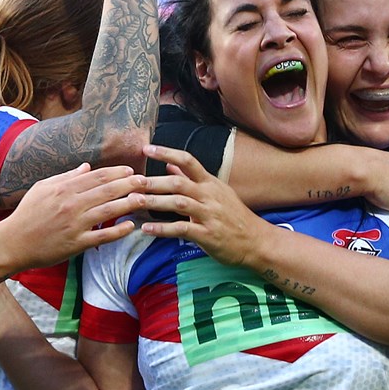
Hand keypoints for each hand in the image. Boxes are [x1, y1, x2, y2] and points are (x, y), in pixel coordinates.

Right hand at [0, 164, 145, 269]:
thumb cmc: (27, 214)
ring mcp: (75, 224)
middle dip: (130, 185)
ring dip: (129, 204)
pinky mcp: (76, 244)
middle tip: (146, 182)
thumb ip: (66, 177)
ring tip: (144, 199)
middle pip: (108, 190)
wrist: (13, 243)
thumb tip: (87, 167)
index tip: (131, 171)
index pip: (97, 176)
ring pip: (109, 211)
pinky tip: (130, 226)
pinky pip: (102, 236)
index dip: (117, 173)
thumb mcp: (42, 188)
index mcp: (64, 188)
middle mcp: (72, 204)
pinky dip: (118, 231)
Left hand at [136, 144, 264, 267]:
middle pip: (178, 182)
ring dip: (154, 202)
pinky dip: (163, 229)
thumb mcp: (215, 192)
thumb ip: (191, 178)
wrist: (257, 241)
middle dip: (153, 181)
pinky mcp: (208, 235)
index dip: (166, 152)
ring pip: (178, 204)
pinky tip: (147, 229)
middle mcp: (209, 195)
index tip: (145, 149)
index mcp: (210, 183)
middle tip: (131, 181)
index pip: (188, 161)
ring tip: (133, 203)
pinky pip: (182, 229)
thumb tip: (170, 163)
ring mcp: (209, 215)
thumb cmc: (233, 216)